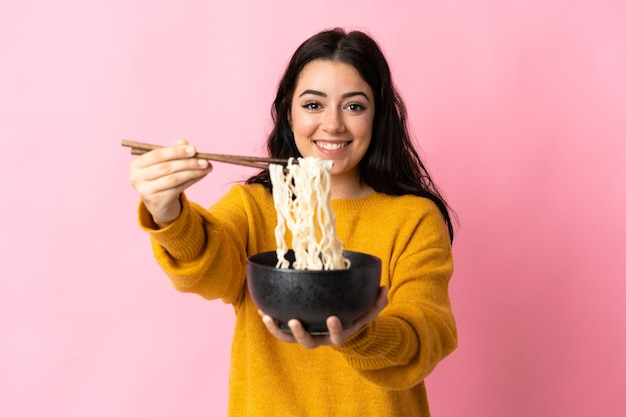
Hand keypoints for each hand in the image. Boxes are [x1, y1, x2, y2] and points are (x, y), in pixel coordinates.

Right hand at [129, 139, 211, 226]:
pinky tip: (201, 175)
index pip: (158, 155)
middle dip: (188, 163)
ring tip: (207, 167)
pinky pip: (177, 189)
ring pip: (174, 179)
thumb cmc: (162, 177)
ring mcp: (145, 191)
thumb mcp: (166, 163)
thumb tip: (184, 142)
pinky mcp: (155, 201)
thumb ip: (174, 151)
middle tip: (205, 160)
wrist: (159, 203)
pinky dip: (192, 181)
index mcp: (137, 164)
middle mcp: (137, 177)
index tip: (194, 149)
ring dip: (193, 172)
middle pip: (167, 167)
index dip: (176, 151)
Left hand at [259, 286, 387, 348]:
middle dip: (300, 334)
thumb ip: (377, 302)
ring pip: (289, 339)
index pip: (337, 336)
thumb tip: (384, 288)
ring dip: (277, 329)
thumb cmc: (354, 316)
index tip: (333, 317)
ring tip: (267, 317)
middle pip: (308, 343)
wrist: (340, 326)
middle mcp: (320, 338)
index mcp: (338, 334)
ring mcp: (306, 335)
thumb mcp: (368, 310)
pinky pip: (280, 329)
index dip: (335, 330)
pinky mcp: (293, 330)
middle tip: (295, 321)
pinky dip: (271, 322)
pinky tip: (262, 310)